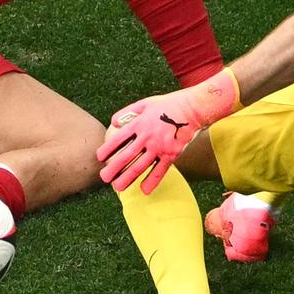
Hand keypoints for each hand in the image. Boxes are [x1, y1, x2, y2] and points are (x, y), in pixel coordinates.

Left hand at [97, 71, 240, 193]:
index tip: (100, 157)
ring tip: (118, 187)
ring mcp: (160, 146)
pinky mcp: (172, 154)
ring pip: (140, 166)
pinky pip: (160, 171)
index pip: (119, 138)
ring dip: (128, 178)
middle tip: (104, 177)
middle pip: (127, 155)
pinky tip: (144, 191)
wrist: (193, 108)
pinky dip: (151, 181)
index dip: (108, 149)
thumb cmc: (169, 104)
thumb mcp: (146, 102)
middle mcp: (147, 136)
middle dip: (113, 168)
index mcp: (140, 123)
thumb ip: (128, 111)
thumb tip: (113, 122)